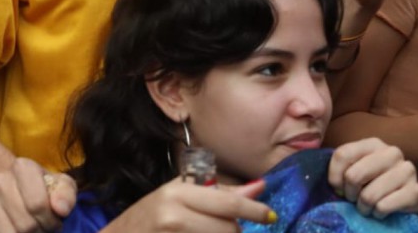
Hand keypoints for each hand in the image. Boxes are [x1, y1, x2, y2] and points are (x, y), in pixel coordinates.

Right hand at [0, 157, 75, 232]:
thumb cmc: (41, 189)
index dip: (51, 222)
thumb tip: (60, 209)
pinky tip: (14, 232)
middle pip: (25, 225)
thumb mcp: (61, 186)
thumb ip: (66, 195)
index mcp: (23, 167)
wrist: (10, 185)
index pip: (37, 205)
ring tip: (31, 231)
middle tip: (42, 229)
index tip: (54, 222)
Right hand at [102, 178, 273, 232]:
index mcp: (176, 192)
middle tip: (224, 229)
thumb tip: (258, 188)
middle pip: (229, 228)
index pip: (227, 203)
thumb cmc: (147, 217)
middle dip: (234, 232)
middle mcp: (173, 214)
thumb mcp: (176, 197)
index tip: (270, 216)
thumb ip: (215, 193)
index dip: (254, 211)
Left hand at [328, 138, 417, 218]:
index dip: (334, 176)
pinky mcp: (415, 191)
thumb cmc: (374, 181)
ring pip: (368, 196)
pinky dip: (377, 213)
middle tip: (354, 198)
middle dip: (349, 193)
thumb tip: (335, 185)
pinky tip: (380, 210)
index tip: (338, 187)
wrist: (406, 196)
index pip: (342, 155)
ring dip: (363, 207)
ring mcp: (406, 171)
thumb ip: (342, 169)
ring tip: (367, 206)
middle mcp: (392, 153)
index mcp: (373, 143)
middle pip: (353, 176)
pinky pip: (383, 207)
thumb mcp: (356, 168)